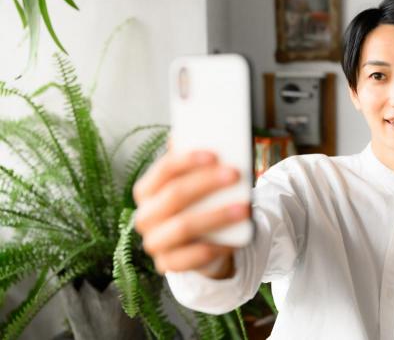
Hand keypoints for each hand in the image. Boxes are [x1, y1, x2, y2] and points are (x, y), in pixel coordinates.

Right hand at [133, 147, 250, 276]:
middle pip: (175, 195)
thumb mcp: (196, 182)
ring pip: (183, 226)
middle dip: (207, 183)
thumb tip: (193, 133)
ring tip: (244, 208)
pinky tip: (235, 239)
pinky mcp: (167, 264)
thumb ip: (197, 162)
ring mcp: (154, 242)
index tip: (215, 154)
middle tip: (235, 174)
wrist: (200, 244)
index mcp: (147, 190)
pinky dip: (215, 247)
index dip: (188, 160)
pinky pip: (191, 257)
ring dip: (216, 216)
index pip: (164, 170)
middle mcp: (145, 216)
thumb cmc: (199, 205)